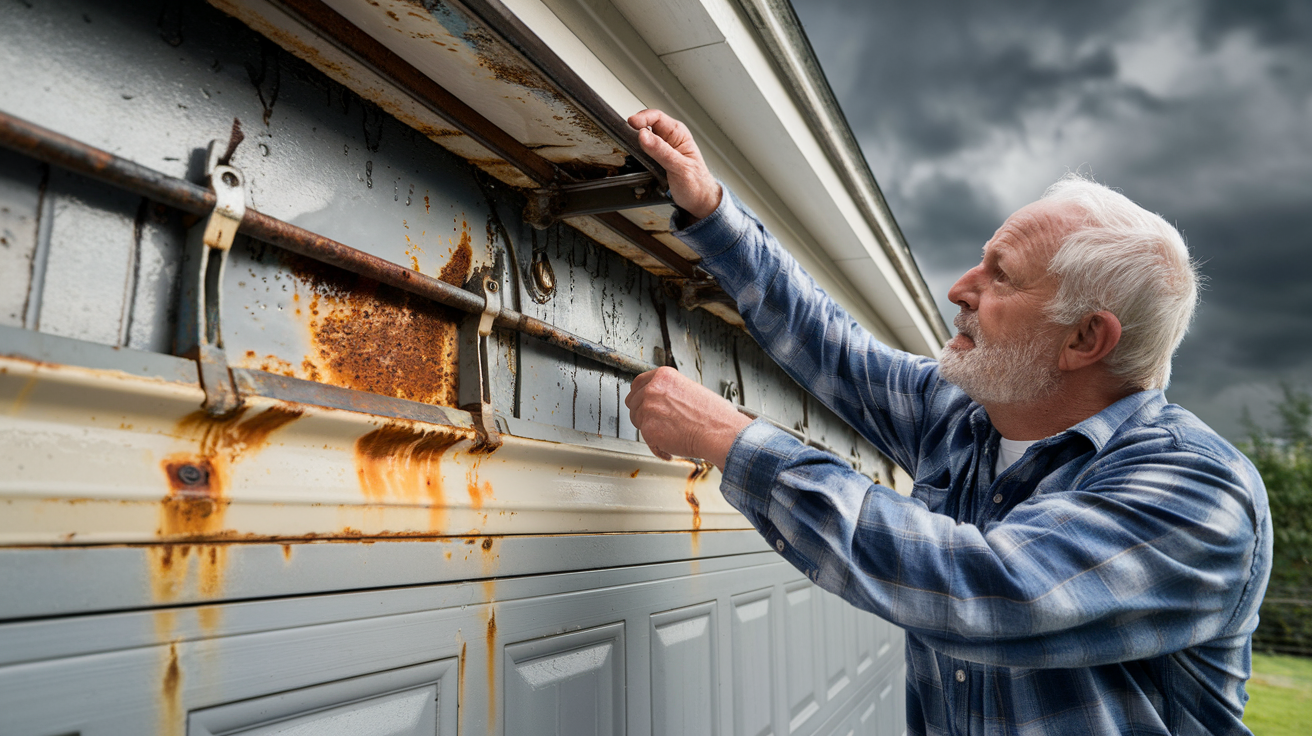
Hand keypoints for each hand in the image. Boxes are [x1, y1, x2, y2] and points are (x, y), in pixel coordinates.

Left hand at [626, 366, 752, 468]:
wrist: (719, 432)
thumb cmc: (714, 414)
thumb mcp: (691, 388)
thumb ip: (671, 391)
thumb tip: (663, 399)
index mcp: (663, 377)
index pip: (638, 383)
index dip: (640, 395)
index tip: (642, 401)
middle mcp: (652, 390)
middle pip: (633, 402)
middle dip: (643, 413)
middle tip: (658, 422)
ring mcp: (648, 409)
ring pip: (638, 422)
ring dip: (650, 430)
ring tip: (670, 434)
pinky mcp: (648, 430)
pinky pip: (647, 440)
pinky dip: (658, 447)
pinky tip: (671, 446)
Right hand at [627, 109, 721, 219]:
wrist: (699, 201)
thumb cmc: (697, 184)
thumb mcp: (680, 167)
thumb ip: (661, 151)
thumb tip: (643, 136)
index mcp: (678, 133)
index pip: (656, 116)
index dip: (641, 118)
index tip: (630, 125)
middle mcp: (669, 138)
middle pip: (645, 125)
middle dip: (635, 130)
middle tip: (626, 139)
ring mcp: (661, 149)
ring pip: (641, 139)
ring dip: (634, 143)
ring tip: (629, 150)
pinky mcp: (655, 159)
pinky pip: (641, 152)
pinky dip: (635, 154)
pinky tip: (634, 160)